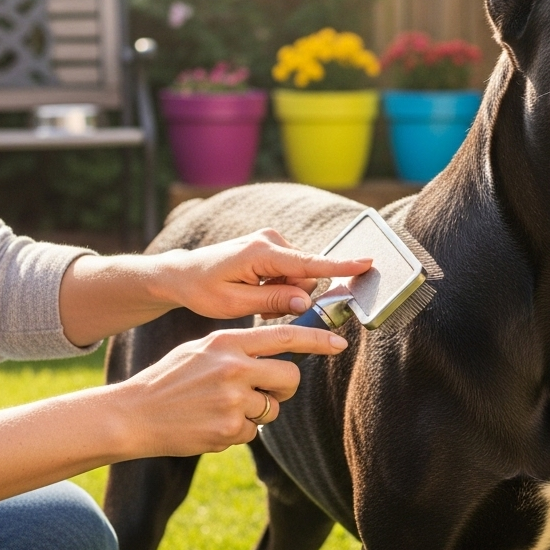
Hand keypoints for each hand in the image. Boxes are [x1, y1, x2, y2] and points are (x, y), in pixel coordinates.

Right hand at [111, 322, 347, 456]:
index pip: (285, 336)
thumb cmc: (171, 379)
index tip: (339, 343)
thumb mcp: (203, 349)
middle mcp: (234, 367)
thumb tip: (283, 351)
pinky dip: (239, 432)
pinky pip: (254, 432)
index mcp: (227, 341)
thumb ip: (240, 348)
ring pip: (273, 408)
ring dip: (257, 412)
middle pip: (290, 377)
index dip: (318, 339)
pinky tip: (211, 425)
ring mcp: (233, 400)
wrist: (132, 414)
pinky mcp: (229, 430)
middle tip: (266, 392)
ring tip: (220, 408)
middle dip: (284, 388)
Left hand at [153, 229, 372, 318]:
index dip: (339, 266)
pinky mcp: (272, 247)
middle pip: (305, 277)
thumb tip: (306, 300)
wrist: (183, 274)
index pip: (308, 263)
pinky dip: (280, 287)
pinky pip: (291, 273)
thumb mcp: (235, 303)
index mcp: (261, 253)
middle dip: (292, 297)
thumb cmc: (203, 290)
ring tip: (258, 301)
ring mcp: (271, 241)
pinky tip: (259, 292)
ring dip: (285, 294)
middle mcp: (270, 241)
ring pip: (300, 278)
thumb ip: (273, 301)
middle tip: (264, 309)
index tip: (367, 262)